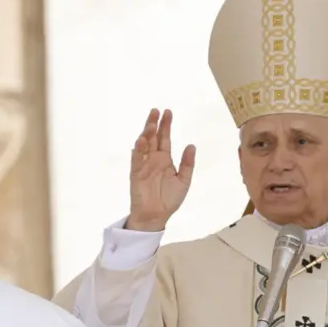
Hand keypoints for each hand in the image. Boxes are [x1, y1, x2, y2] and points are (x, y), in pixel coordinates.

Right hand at [128, 109, 195, 231]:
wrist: (157, 216)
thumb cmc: (169, 199)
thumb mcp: (184, 180)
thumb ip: (187, 164)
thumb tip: (191, 145)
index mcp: (165, 159)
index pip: (164, 138)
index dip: (166, 125)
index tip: (168, 112)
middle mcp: (153, 159)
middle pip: (153, 137)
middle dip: (154, 123)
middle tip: (157, 110)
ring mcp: (144, 165)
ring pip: (144, 145)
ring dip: (146, 134)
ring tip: (151, 123)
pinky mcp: (136, 173)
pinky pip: (137, 159)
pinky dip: (139, 149)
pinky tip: (142, 140)